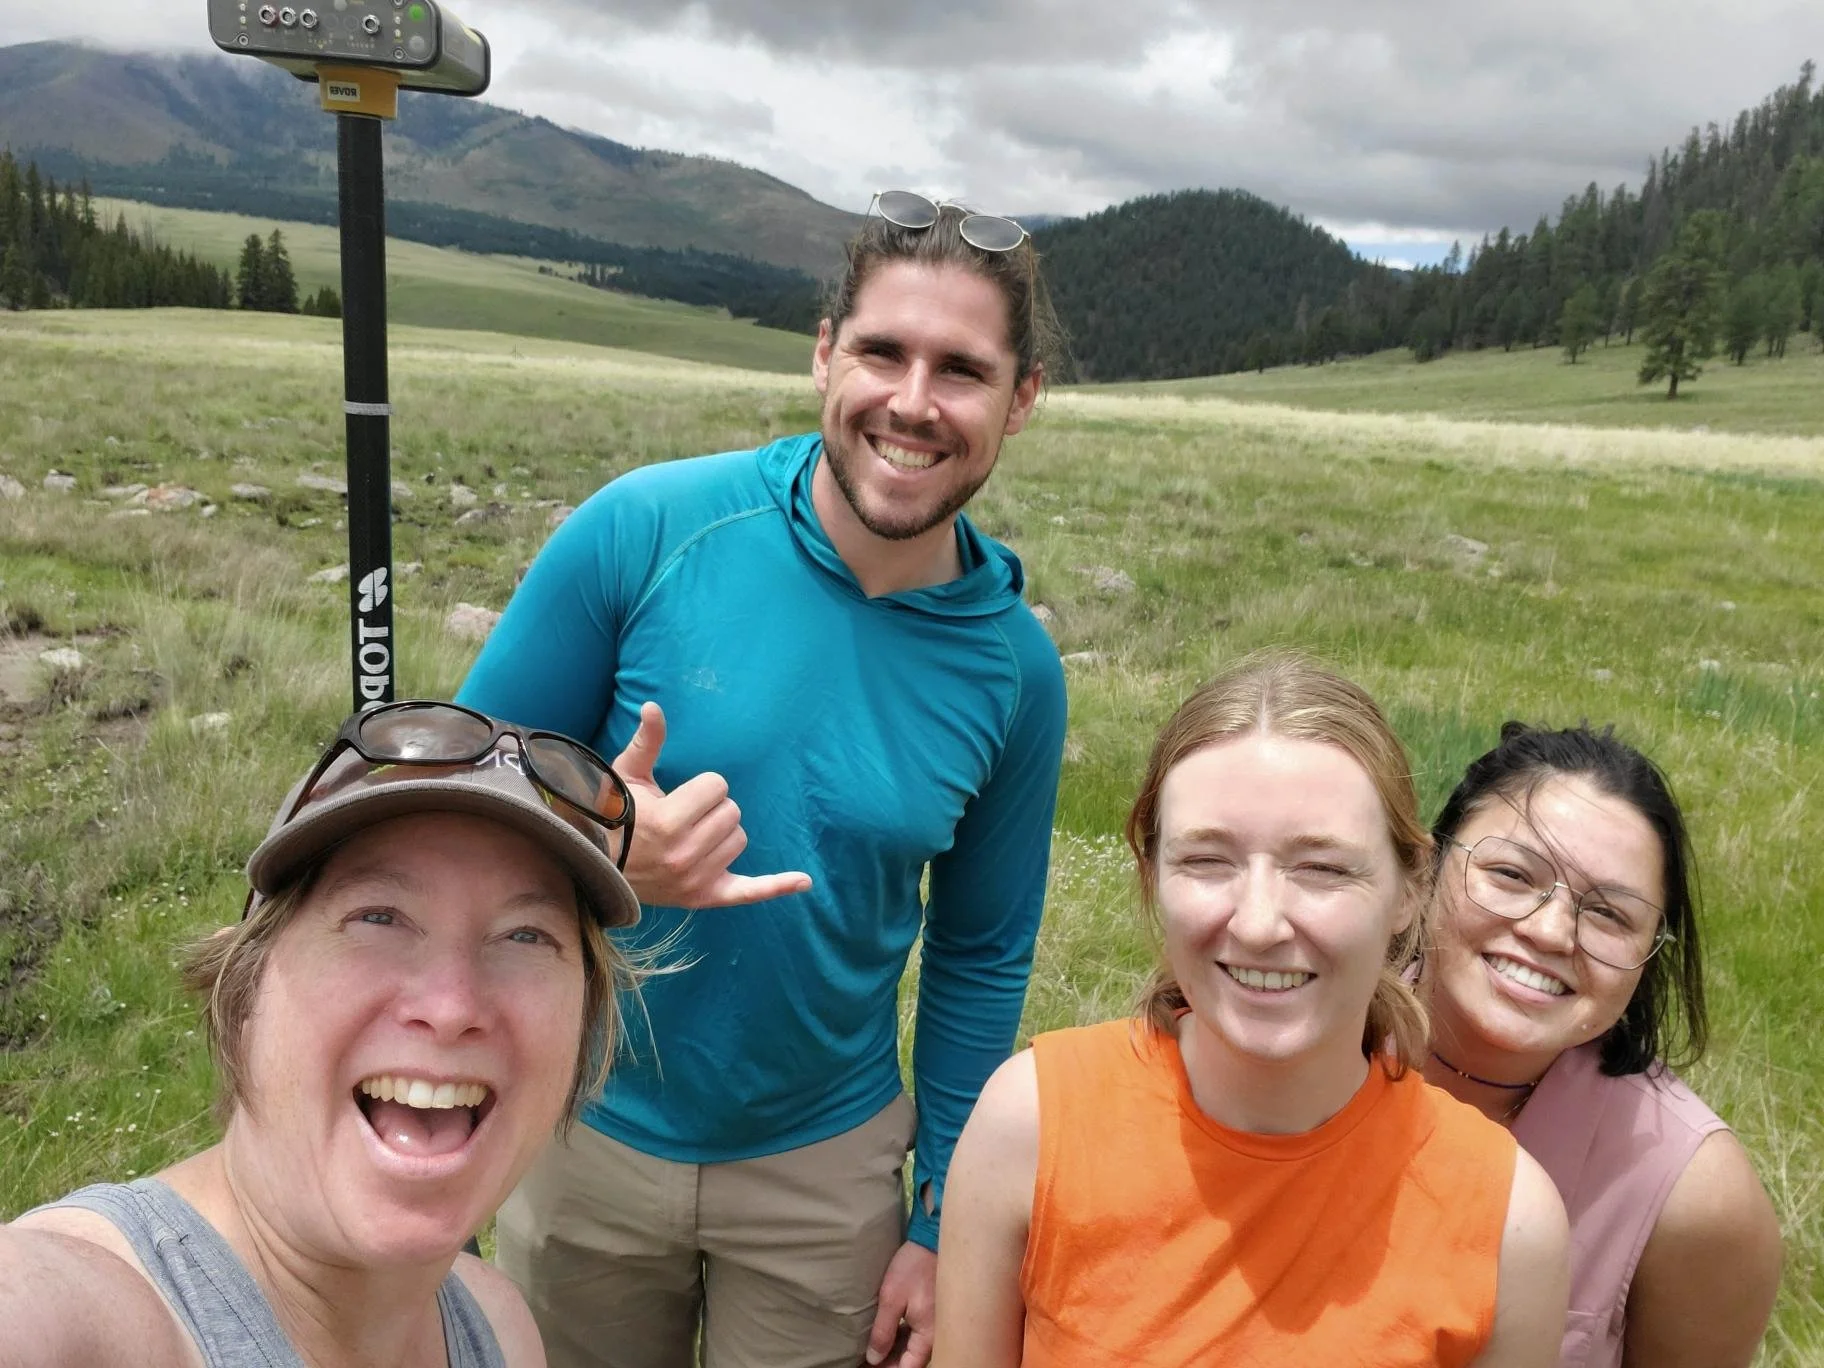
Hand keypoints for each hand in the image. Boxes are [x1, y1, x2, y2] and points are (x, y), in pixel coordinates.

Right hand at [610, 701, 812, 908]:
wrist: (598, 863)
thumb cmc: (614, 814)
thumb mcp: (626, 776)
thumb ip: (647, 742)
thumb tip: (654, 706)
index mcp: (667, 822)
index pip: (717, 786)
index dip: (701, 787)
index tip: (678, 797)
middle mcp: (683, 855)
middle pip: (733, 813)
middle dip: (712, 808)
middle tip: (683, 817)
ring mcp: (695, 880)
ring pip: (740, 840)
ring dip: (723, 833)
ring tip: (690, 837)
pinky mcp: (705, 898)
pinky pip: (749, 892)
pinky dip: (778, 886)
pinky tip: (804, 881)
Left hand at [866, 1241, 936, 1367]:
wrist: (933, 1240)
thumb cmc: (914, 1268)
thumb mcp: (892, 1298)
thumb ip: (883, 1331)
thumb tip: (874, 1358)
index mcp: (928, 1336)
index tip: (867, 1367)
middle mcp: (934, 1335)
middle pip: (909, 1360)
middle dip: (887, 1363)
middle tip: (865, 1360)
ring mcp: (934, 1324)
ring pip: (911, 1348)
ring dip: (892, 1352)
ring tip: (870, 1350)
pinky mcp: (930, 1313)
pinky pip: (914, 1335)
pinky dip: (899, 1339)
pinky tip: (884, 1336)